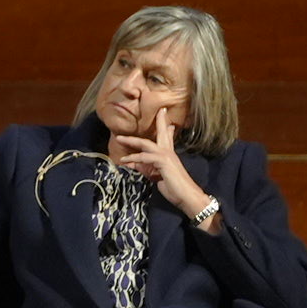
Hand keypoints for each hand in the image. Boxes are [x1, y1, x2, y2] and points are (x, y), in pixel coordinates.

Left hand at [108, 106, 212, 221]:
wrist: (187, 197)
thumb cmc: (174, 188)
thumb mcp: (156, 176)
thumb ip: (145, 168)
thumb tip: (133, 164)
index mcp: (169, 155)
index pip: (167, 137)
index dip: (165, 126)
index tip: (164, 115)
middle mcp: (169, 152)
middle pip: (161, 133)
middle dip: (159, 121)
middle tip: (159, 110)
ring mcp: (166, 156)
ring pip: (146, 144)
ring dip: (131, 140)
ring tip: (119, 138)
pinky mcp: (163, 162)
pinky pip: (144, 157)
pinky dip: (133, 158)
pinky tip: (125, 160)